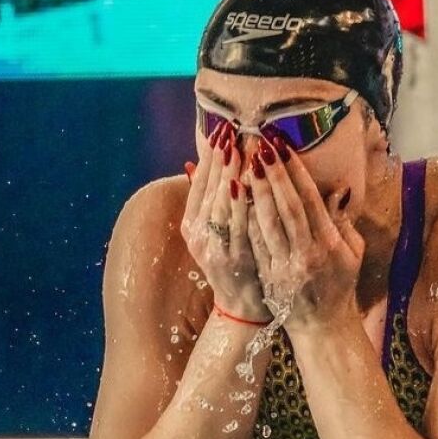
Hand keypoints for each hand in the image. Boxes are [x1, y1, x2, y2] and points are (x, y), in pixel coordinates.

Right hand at [181, 123, 271, 323]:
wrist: (242, 308)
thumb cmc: (235, 264)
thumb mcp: (215, 232)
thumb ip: (207, 200)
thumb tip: (195, 164)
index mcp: (191, 226)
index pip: (199, 184)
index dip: (210, 157)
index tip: (221, 130)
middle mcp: (198, 235)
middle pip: (208, 190)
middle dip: (220, 158)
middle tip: (231, 130)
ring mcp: (214, 248)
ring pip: (220, 204)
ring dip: (230, 174)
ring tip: (240, 147)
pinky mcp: (232, 259)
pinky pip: (237, 225)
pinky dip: (239, 203)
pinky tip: (246, 183)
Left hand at [246, 136, 363, 332]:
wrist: (321, 326)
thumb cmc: (338, 284)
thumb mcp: (352, 253)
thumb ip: (342, 221)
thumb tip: (338, 189)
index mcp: (329, 245)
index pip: (310, 201)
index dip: (296, 173)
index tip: (284, 147)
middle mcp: (307, 254)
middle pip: (287, 208)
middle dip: (274, 175)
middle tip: (261, 145)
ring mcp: (285, 267)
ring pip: (266, 224)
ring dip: (255, 191)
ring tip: (245, 163)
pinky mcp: (267, 276)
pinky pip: (254, 243)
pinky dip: (244, 218)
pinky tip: (235, 197)